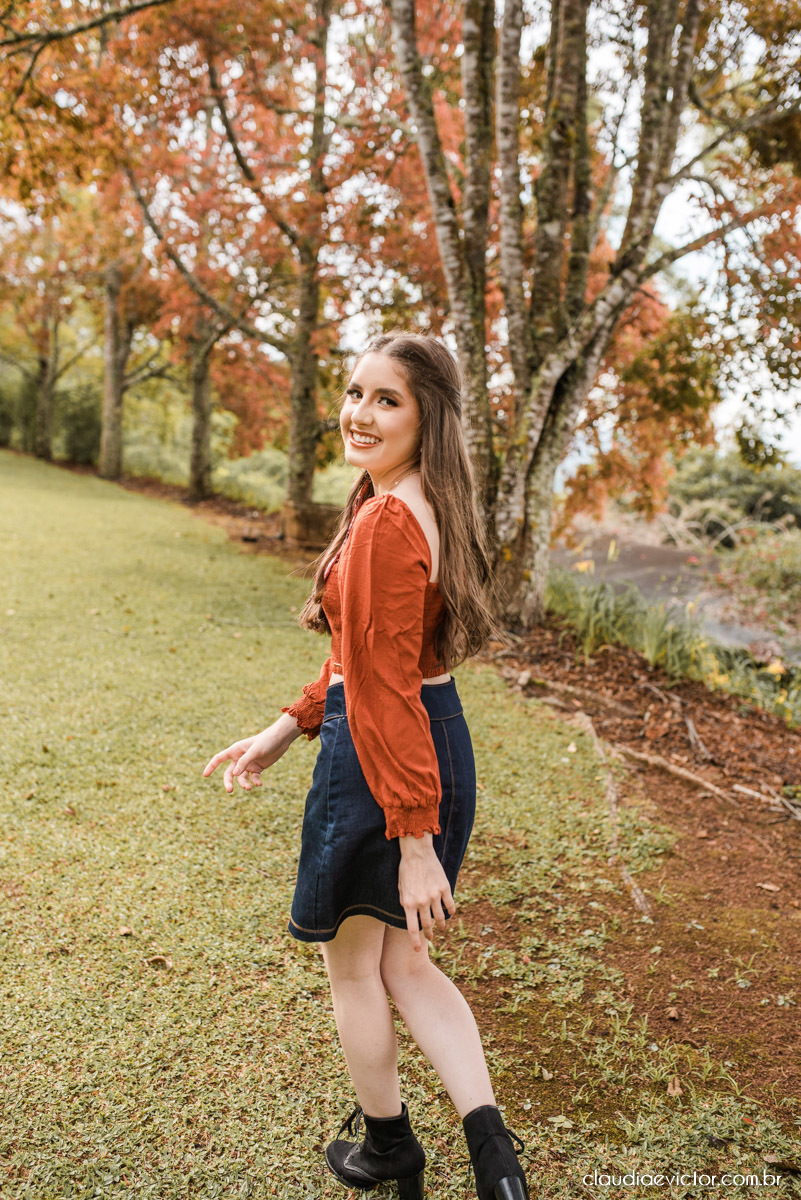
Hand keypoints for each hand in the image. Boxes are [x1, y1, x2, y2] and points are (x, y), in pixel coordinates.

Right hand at [202, 721, 295, 792]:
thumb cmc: (267, 741)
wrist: (281, 739)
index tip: (205, 775)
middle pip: (229, 772)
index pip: (219, 758)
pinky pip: (253, 778)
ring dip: (244, 784)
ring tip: (249, 788)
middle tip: (229, 790)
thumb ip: (244, 762)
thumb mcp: (255, 751)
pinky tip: (259, 784)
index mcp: (236, 750)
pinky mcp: (258, 768)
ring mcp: (249, 763)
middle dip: (228, 782)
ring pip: (241, 778)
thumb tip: (234, 774)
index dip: (211, 766)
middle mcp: (240, 757)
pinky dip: (255, 782)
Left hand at [398, 833, 455, 951]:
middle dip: (429, 933)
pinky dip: (450, 911)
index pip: (412, 929)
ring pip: (440, 917)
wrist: (416, 852)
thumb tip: (411, 917)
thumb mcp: (400, 889)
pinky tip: (449, 913)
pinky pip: (450, 905)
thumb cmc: (405, 870)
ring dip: (441, 925)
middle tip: (430, 937)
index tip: (417, 950)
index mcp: (408, 903)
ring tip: (441, 927)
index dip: (415, 942)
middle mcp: (422, 902)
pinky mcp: (444, 888)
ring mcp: (434, 895)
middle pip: (427, 925)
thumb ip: (406, 904)